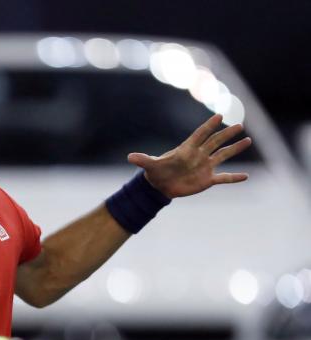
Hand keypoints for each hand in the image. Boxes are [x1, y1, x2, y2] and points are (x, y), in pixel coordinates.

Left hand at [127, 114, 251, 198]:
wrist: (161, 186)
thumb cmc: (156, 172)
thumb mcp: (149, 166)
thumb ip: (142, 160)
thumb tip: (129, 157)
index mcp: (186, 149)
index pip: (200, 135)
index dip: (208, 126)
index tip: (219, 116)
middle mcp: (198, 155)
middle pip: (215, 142)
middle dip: (227, 134)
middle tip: (240, 125)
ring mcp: (204, 166)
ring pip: (222, 155)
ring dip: (235, 149)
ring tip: (247, 140)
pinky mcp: (207, 180)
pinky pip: (223, 178)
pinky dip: (233, 178)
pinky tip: (246, 177)